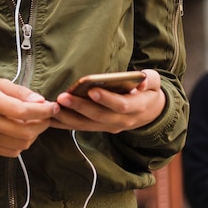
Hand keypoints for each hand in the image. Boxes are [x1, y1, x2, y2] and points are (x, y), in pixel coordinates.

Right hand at [0, 76, 59, 156]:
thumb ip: (19, 92)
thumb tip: (40, 101)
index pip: (22, 112)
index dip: (42, 111)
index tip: (54, 106)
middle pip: (24, 131)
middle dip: (43, 124)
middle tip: (47, 115)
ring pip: (20, 144)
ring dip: (34, 135)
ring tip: (35, 123)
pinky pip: (11, 152)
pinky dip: (22, 143)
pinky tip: (22, 132)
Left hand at [51, 69, 165, 132]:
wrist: (151, 113)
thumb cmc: (148, 92)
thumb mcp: (155, 83)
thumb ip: (150, 80)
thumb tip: (142, 80)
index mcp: (137, 107)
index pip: (121, 105)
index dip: (106, 99)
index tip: (91, 90)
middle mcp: (123, 121)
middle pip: (99, 116)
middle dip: (80, 108)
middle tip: (63, 98)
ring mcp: (110, 126)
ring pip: (88, 125)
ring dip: (69, 118)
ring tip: (53, 108)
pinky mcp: (100, 128)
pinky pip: (82, 128)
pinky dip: (66, 124)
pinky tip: (51, 117)